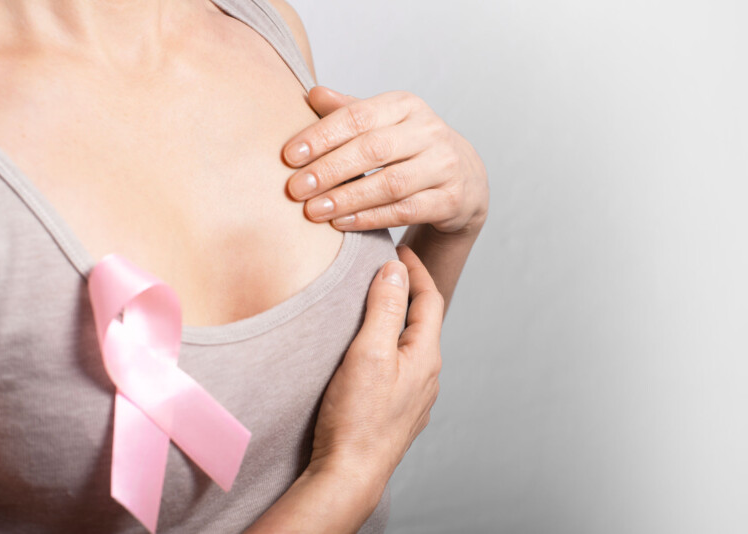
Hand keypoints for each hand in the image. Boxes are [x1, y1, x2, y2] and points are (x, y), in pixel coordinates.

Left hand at [283, 86, 488, 235]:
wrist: (464, 178)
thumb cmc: (408, 148)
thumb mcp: (382, 123)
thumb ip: (348, 112)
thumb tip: (311, 94)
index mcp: (405, 105)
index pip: (358, 116)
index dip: (321, 136)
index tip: (289, 156)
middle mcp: (428, 131)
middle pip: (373, 149)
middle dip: (329, 170)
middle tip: (295, 189)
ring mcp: (443, 166)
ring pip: (390, 184)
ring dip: (347, 199)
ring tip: (313, 211)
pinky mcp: (450, 199)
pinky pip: (405, 211)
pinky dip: (370, 218)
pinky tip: (341, 224)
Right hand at [308, 244, 443, 489]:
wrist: (350, 474)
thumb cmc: (356, 417)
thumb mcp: (368, 352)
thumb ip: (384, 308)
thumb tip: (394, 270)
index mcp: (425, 356)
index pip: (430, 299)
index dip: (416, 270)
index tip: (400, 249)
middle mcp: (428, 376)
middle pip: (424, 321)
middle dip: (409, 292)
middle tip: (388, 270)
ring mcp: (416, 397)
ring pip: (413, 346)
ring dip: (400, 320)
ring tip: (378, 305)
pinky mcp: (399, 413)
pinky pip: (402, 368)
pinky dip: (392, 346)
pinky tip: (373, 352)